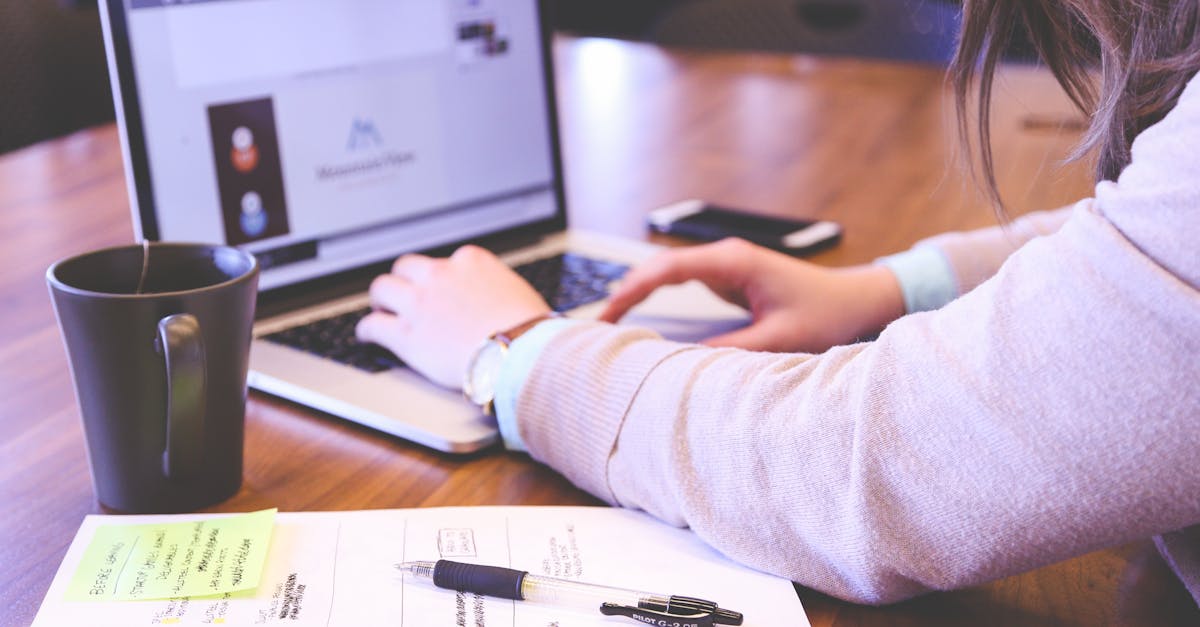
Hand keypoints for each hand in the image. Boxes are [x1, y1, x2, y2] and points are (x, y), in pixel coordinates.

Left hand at [356, 245, 550, 388]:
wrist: (520, 353)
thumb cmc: (529, 330)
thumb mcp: (517, 292)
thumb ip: (496, 288)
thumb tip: (498, 300)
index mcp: (470, 261)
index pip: (445, 261)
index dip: (438, 277)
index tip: (438, 287)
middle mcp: (440, 275)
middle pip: (406, 267)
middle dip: (403, 280)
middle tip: (402, 293)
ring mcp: (420, 304)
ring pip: (383, 288)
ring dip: (381, 299)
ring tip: (380, 309)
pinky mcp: (407, 335)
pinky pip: (373, 325)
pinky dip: (367, 330)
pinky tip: (367, 335)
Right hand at [599, 238, 904, 352]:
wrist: (856, 300)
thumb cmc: (827, 313)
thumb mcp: (780, 339)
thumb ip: (732, 350)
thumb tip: (684, 364)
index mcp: (734, 262)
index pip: (668, 269)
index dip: (633, 290)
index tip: (607, 313)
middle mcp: (725, 258)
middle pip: (659, 268)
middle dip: (626, 292)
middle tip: (597, 325)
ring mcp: (726, 266)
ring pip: (667, 275)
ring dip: (638, 294)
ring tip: (609, 324)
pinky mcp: (729, 279)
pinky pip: (682, 284)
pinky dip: (657, 298)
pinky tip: (639, 317)